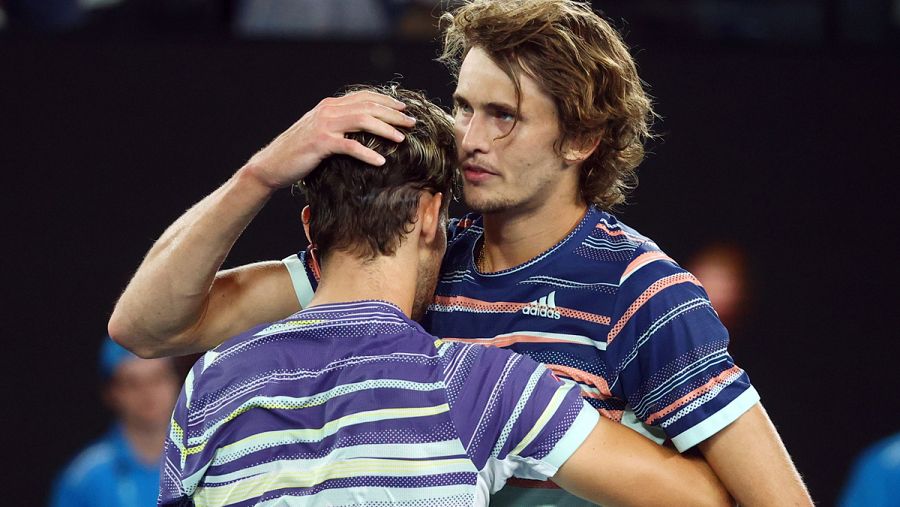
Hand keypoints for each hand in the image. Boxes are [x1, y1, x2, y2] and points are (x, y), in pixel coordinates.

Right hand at [244, 90, 416, 189]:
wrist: (272, 164)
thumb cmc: (298, 153)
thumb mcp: (321, 133)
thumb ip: (339, 125)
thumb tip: (362, 128)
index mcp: (330, 105)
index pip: (364, 97)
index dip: (386, 100)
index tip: (404, 109)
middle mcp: (328, 110)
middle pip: (368, 106)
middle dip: (393, 114)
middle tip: (412, 123)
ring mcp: (324, 125)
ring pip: (362, 120)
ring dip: (385, 129)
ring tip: (402, 139)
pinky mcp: (320, 143)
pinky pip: (350, 146)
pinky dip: (367, 153)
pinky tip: (381, 161)